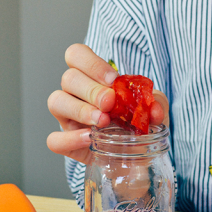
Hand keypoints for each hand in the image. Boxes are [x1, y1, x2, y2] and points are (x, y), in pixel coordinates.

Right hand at [47, 44, 167, 163]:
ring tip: (101, 121)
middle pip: (68, 78)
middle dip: (91, 90)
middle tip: (110, 103)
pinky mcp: (67, 144)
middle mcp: (75, 95)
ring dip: (79, 109)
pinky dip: (70, 139)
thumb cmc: (138, 126)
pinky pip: (54, 140)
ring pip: (56, 102)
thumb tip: (154, 109)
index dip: (92, 64)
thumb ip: (156, 103)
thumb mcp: (153, 110)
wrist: (137, 156)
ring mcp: (68, 119)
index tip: (114, 81)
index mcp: (92, 78)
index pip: (77, 55)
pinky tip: (90, 139)